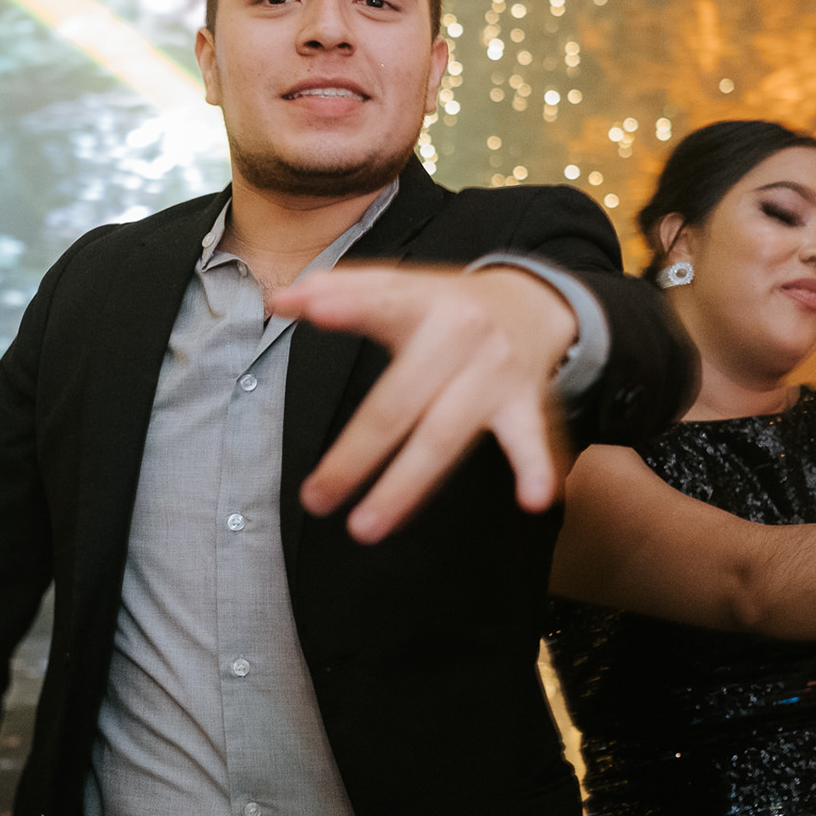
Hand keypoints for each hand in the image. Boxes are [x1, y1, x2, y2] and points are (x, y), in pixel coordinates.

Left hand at [271, 264, 577, 543]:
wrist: (533, 304)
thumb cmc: (448, 306)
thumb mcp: (399, 288)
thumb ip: (341, 293)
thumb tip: (279, 301)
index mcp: (421, 301)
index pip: (379, 303)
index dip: (347, 305)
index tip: (312, 309)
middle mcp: (460, 335)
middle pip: (397, 403)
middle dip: (354, 456)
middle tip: (315, 498)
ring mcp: (493, 373)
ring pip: (443, 437)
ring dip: (405, 487)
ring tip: (365, 527)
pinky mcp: (525, 404)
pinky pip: (528, 440)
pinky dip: (535, 469)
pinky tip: (533, 500)